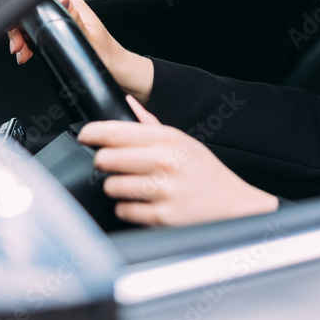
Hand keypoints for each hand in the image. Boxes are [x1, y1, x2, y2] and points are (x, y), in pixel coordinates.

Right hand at [7, 0, 154, 103]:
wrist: (115, 70)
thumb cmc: (105, 55)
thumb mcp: (86, 36)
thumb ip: (73, 17)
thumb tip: (62, 0)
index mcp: (71, 2)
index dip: (23, 15)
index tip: (20, 34)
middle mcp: (65, 7)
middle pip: (30, 11)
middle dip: (19, 31)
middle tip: (19, 49)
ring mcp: (61, 19)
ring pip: (30, 23)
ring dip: (22, 39)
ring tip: (23, 54)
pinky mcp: (59, 31)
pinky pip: (36, 33)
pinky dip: (29, 44)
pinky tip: (27, 54)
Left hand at [77, 96, 279, 225]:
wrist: (234, 207)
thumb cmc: (207, 175)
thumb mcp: (186, 143)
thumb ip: (153, 125)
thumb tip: (128, 103)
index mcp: (170, 139)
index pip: (116, 131)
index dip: (92, 133)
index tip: (86, 136)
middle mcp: (166, 161)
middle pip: (106, 158)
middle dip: (106, 163)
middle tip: (116, 165)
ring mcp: (163, 190)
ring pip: (111, 186)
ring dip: (117, 188)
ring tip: (135, 187)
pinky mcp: (160, 216)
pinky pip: (123, 210)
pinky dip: (129, 209)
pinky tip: (145, 203)